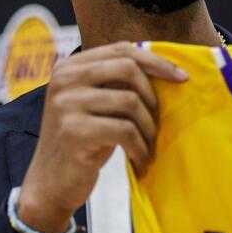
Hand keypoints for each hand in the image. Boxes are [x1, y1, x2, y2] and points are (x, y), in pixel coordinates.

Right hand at [15, 42, 187, 232]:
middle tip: (157, 121)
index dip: (156, 61)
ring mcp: (66, 104)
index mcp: (69, 66)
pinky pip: (125, 131)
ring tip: (148, 144)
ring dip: (148, 127)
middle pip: (128, 69)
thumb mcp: (94, 105)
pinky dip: (140, 147)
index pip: (121, 49)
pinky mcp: (74, 131)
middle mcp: (64, 79)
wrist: (50, 183)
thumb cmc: (81, 143)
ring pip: (130, 101)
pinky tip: (140, 159)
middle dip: (152, 96)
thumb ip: (115, 83)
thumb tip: (165, 67)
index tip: (181, 78)